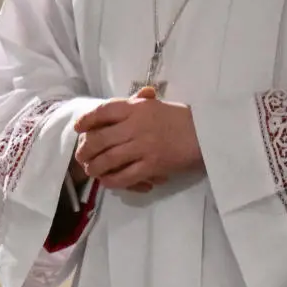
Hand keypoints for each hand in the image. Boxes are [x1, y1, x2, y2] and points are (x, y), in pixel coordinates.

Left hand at [73, 88, 201, 192]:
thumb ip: (133, 106)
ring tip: (91, 169)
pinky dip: (112, 180)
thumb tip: (109, 110)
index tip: (78, 127)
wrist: (208, 133)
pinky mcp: (152, 166)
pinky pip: (125, 176)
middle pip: (99, 138)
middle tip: (81, 156)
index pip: (104, 111)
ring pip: (108, 159)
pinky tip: (107, 180)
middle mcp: (137, 125)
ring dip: (94, 167)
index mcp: (137, 107)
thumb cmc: (180, 118)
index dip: (87, 119)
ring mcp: (143, 147)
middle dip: (85, 149)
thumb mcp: (156, 105)